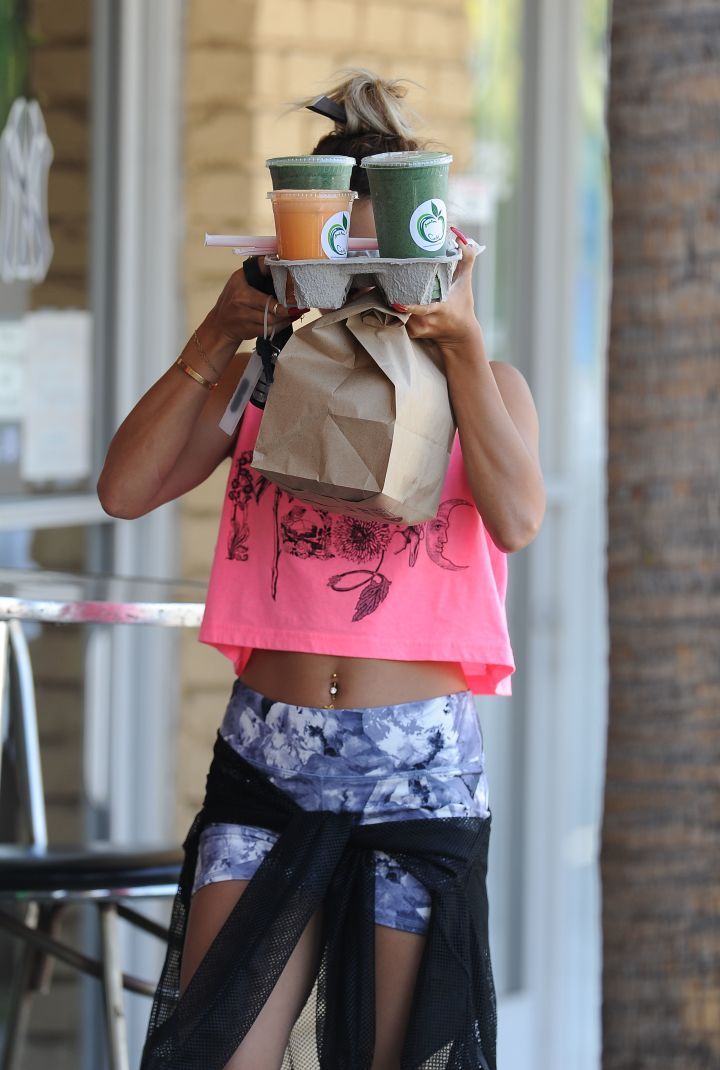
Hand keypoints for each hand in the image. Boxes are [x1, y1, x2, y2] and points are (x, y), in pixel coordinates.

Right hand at [205, 267, 303, 344]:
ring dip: (288, 316)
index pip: (261, 271)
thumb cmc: (233, 301)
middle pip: (271, 303)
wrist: (220, 325)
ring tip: (298, 311)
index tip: (293, 276)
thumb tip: (277, 259)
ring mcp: (244, 316)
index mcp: (240, 283)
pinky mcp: (249, 329)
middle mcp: (241, 299)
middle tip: (302, 302)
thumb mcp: (239, 281)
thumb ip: (256, 271)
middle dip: (288, 305)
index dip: (279, 274)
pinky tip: (289, 319)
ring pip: (273, 318)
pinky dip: (283, 325)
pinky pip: (271, 329)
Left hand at [392, 232, 483, 355]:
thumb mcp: (465, 282)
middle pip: (405, 310)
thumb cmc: (463, 305)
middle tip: (384, 285)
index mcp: (440, 308)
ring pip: (400, 315)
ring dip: (393, 304)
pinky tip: (392, 300)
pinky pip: (400, 321)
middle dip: (394, 299)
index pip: (423, 309)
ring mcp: (419, 328)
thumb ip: (466, 259)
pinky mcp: (414, 333)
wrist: (460, 335)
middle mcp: (428, 321)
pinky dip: (396, 312)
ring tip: (386, 290)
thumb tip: (461, 239)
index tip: (397, 303)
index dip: (410, 307)